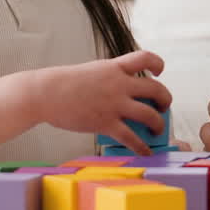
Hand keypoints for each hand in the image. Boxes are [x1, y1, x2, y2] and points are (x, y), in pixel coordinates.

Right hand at [30, 50, 172, 155]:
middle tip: (164, 106)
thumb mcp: (92, 71)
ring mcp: (113, 104)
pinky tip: (145, 152)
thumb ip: (110, 77)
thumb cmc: (63, 83)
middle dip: (165, 99)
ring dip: (158, 123)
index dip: (158, 64)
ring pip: (149, 114)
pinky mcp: (105, 123)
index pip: (145, 58)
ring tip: (157, 129)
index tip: (159, 72)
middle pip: (156, 89)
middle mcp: (118, 84)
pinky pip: (131, 137)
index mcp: (114, 68)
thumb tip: (122, 89)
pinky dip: (142, 146)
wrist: (45, 93)